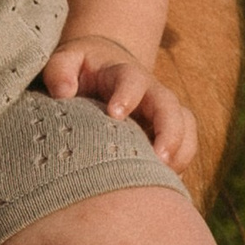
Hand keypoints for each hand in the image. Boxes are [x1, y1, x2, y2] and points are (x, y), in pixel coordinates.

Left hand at [42, 36, 197, 171]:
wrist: (103, 68)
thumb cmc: (81, 69)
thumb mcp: (66, 60)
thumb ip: (59, 70)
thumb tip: (63, 92)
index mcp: (124, 74)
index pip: (132, 80)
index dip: (127, 95)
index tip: (115, 114)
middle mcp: (150, 92)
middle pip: (170, 106)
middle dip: (169, 131)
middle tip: (159, 158)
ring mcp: (161, 112)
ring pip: (185, 126)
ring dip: (181, 151)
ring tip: (167, 176)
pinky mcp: (165, 131)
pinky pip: (183, 146)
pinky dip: (180, 164)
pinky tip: (164, 185)